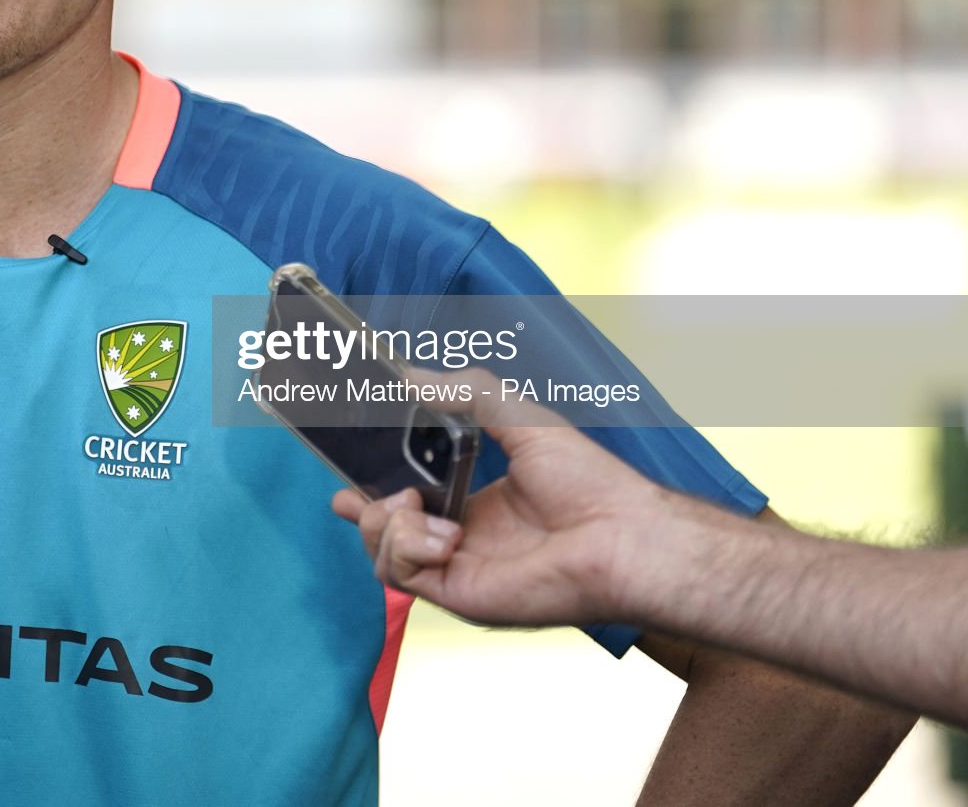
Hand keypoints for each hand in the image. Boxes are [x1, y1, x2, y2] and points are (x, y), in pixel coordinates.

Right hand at [331, 371, 674, 626]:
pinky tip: (444, 533)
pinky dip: (407, 546)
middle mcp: (459, 540)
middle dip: (359, 511)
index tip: (345, 476)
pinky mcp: (457, 594)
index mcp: (471, 505)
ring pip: (381, 553)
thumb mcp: (521, 418)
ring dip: (383, 523)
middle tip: (352, 494)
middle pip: (383, 530)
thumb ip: (466, 391)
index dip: (371, 489)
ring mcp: (455, 569)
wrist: (622, 534)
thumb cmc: (590, 483)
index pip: (406, 500)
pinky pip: (400, 574)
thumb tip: (412, 374)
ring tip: (413, 504)